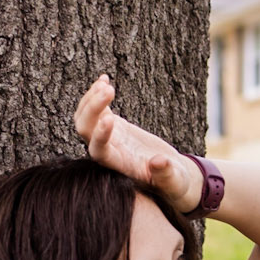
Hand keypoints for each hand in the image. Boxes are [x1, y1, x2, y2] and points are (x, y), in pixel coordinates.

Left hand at [73, 74, 201, 211]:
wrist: (170, 176)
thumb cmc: (173, 182)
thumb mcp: (174, 181)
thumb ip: (166, 174)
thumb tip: (159, 161)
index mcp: (119, 165)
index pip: (99, 151)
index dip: (99, 135)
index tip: (110, 119)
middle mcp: (108, 151)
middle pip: (85, 130)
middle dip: (92, 109)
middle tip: (109, 90)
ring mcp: (108, 136)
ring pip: (85, 117)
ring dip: (91, 98)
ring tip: (106, 83)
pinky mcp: (114, 126)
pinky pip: (97, 108)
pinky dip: (96, 93)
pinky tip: (104, 78)